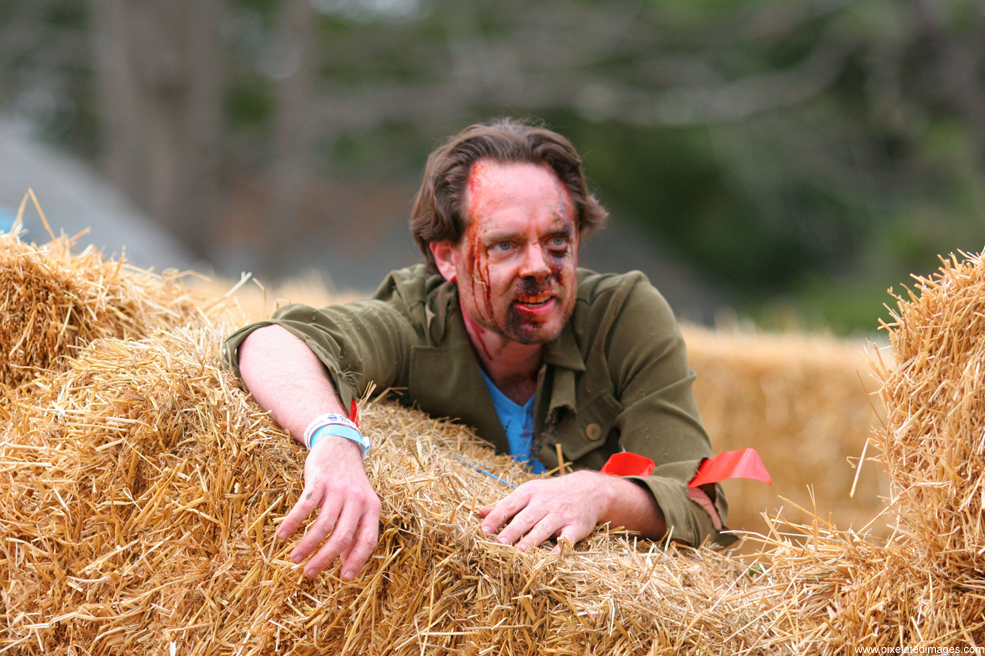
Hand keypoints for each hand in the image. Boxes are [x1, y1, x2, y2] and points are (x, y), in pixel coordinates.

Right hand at [276, 436, 380, 579]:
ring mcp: (338, 490)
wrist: (339, 445)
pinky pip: (305, 507)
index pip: (368, 539)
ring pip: (323, 525)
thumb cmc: (349, 483)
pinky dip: (292, 523)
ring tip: (294, 558)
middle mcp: (357, 500)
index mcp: (372, 508)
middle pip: (343, 537)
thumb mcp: (360, 504)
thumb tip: (347, 563)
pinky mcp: (320, 481)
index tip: (344, 578)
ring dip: (307, 545)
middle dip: (325, 559)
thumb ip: (356, 530)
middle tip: (309, 573)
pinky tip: (282, 535)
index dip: (357, 560)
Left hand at [478, 470, 610, 552]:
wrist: (589, 489)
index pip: (509, 505)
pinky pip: (567, 538)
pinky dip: (560, 548)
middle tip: (498, 544)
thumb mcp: (529, 493)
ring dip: (531, 540)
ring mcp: (561, 514)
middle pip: (525, 518)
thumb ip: (506, 505)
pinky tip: (551, 558)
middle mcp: (544, 502)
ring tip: (518, 552)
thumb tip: (480, 513)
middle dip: (511, 531)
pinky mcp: (576, 526)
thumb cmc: (552, 494)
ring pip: (544, 528)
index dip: (496, 518)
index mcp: (529, 493)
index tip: (482, 530)